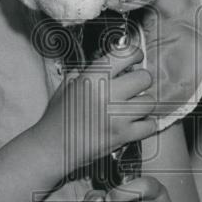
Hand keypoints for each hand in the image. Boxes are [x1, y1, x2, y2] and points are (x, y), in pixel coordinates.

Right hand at [36, 45, 156, 176]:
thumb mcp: (67, 85)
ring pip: (150, 101)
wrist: (52, 148)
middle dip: (141, 80)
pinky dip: (147, 123)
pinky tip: (138, 121)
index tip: (137, 57)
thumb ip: (87, 72)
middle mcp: (106, 94)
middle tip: (135, 85)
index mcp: (92, 77)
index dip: (135, 54)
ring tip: (134, 105)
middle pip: (144, 78)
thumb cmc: (58, 117)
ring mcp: (116, 116)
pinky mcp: (122, 136)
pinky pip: (150, 125)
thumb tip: (107, 63)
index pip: (125, 54)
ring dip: (144, 103)